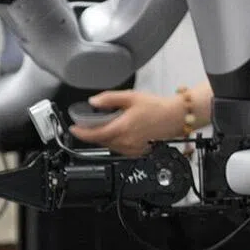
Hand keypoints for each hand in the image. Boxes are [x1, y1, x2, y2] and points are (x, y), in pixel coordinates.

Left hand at [68, 90, 184, 157]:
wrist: (175, 117)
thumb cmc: (157, 107)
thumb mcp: (130, 97)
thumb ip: (109, 99)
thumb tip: (94, 102)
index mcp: (122, 128)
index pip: (95, 134)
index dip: (81, 133)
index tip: (73, 129)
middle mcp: (126, 142)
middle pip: (101, 141)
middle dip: (91, 133)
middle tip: (87, 123)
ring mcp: (132, 149)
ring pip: (109, 146)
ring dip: (103, 137)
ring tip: (104, 125)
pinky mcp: (137, 152)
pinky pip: (119, 149)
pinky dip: (114, 141)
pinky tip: (118, 131)